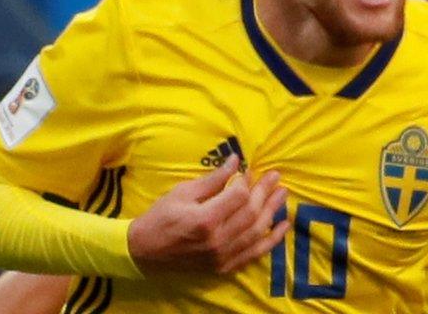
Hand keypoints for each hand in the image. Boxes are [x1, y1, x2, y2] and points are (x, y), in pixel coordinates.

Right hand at [127, 155, 288, 273]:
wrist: (143, 251)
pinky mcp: (224, 266)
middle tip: (276, 176)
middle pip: (251, 213)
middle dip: (265, 192)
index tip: (251, 170)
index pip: (238, 197)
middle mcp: (217, 240)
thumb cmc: (161, 217)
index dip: (247, 181)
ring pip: (257, 231)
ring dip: (273, 211)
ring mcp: (222, 256)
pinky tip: (283, 226)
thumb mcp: (183, 192)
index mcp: (204, 220)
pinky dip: (271, 240)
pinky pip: (254, 253)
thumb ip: (213, 179)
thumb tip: (236, 160)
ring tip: (283, 194)